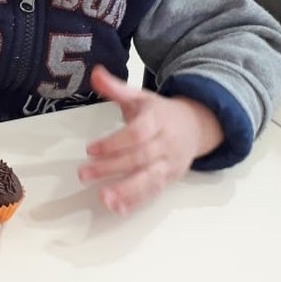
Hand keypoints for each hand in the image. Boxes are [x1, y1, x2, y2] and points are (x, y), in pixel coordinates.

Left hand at [78, 65, 222, 214]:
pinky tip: (118, 208)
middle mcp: (165, 143)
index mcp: (158, 120)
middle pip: (139, 158)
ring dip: (126, 191)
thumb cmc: (161, 112)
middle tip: (84, 174)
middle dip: (111, 168)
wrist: (196, 125)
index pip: (137, 134)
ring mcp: (169, 163)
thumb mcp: (140, 96)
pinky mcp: (169, 179)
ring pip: (149, 179)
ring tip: (103, 198)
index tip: (90, 149)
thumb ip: (116, 88)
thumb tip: (94, 73)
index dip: (114, 143)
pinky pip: (153, 192)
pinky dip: (136, 202)